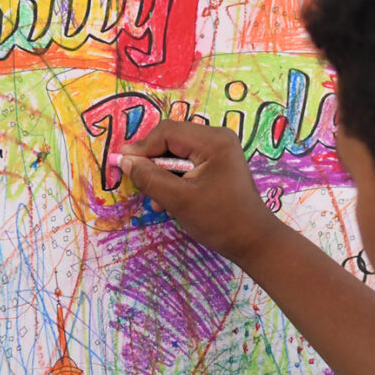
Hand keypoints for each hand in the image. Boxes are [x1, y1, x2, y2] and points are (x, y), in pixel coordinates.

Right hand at [119, 122, 283, 264]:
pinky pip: (187, 163)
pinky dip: (174, 180)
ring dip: (162, 175)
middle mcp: (217, 138)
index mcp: (213, 141)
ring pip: (176, 153)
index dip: (141, 148)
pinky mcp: (218, 164)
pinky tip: (170, 201)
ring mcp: (219, 150)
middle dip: (153, 163)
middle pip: (171, 140)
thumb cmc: (220, 221)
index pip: (167, 132)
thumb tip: (124, 160)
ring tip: (158, 202)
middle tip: (140, 185)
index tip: (121, 165)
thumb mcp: (179, 200)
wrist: (253, 242)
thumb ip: (149, 178)